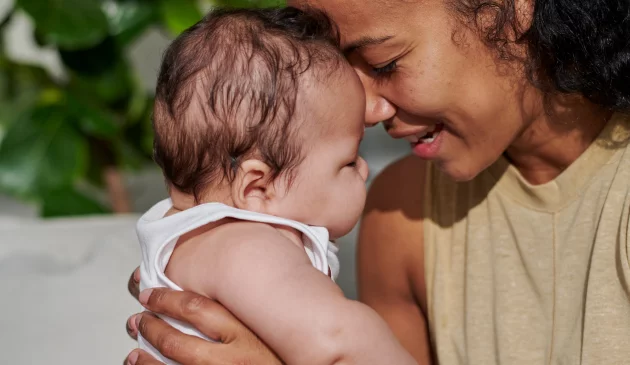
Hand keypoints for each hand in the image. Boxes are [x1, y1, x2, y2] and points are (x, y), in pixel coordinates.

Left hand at [125, 270, 281, 364]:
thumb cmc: (292, 357)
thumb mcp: (285, 331)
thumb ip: (268, 307)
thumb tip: (272, 261)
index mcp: (249, 334)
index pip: (197, 308)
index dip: (167, 298)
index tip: (150, 293)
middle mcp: (233, 359)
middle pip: (178, 341)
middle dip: (151, 327)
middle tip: (137, 320)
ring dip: (145, 359)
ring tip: (132, 352)